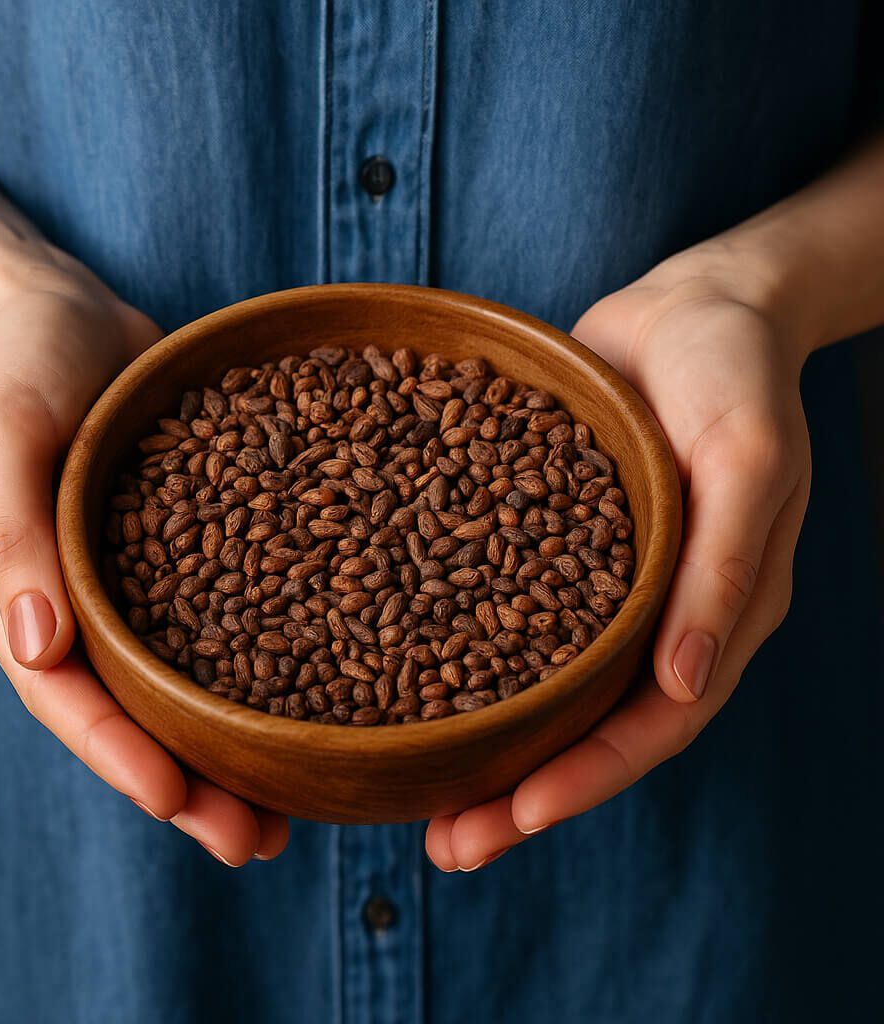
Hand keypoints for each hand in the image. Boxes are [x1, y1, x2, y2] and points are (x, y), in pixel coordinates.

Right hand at [0, 262, 288, 863]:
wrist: (60, 308)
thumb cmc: (19, 362)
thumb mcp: (1, 432)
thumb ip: (7, 535)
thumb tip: (38, 651)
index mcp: (23, 592)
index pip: (69, 697)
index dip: (120, 754)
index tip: (181, 803)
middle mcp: (82, 603)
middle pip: (135, 713)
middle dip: (191, 783)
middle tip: (259, 842)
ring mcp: (138, 581)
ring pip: (184, 683)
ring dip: (232, 747)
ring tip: (297, 810)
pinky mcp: (190, 548)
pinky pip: (227, 618)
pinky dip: (260, 667)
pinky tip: (319, 700)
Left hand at [425, 254, 811, 870]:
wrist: (691, 305)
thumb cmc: (734, 372)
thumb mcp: (749, 458)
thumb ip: (724, 567)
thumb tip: (682, 686)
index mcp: (712, 615)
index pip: (652, 726)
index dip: (587, 779)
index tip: (512, 820)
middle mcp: (652, 616)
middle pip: (586, 728)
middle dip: (521, 793)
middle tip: (444, 846)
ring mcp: (598, 586)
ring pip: (541, 687)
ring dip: (485, 744)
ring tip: (410, 792)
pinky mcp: (551, 545)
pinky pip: (507, 613)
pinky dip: (462, 654)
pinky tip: (400, 678)